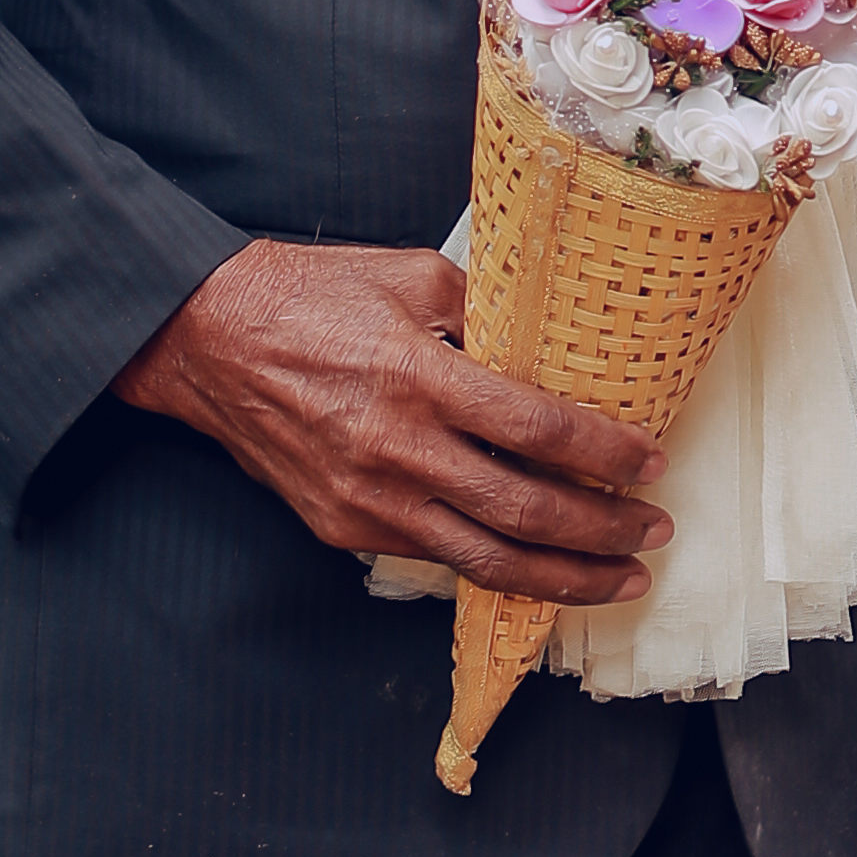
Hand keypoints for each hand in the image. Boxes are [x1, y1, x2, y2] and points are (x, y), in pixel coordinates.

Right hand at [116, 240, 673, 602]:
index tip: (650, 463)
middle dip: (601, 530)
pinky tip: (538, 569)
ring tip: (618, 579)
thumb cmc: (309, 295)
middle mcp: (394, 448)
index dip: (603, 453)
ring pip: (484, 560)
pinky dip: (496, 570)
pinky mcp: (341, 526)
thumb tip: (551, 346)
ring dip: (562, 577)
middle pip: (522, 511)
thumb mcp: (410, 277)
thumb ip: (484, 314)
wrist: (204, 339)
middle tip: (652, 533)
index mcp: (417, 375)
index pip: (535, 429)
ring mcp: (366, 499)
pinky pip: (435, 559)